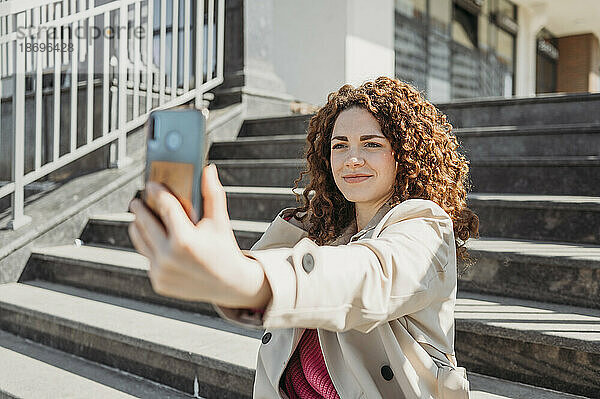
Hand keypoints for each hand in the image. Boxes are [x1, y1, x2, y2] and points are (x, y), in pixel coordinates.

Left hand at [128, 164, 271, 308]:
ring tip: (139, 217)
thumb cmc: (224, 248)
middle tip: (137, 200)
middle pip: (145, 223)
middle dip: (140, 208)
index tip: (151, 184)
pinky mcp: (158, 281)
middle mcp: (169, 256)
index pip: (164, 207)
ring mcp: (161, 271)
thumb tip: (208, 169)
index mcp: (185, 239)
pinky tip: (151, 237)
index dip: (157, 192)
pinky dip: (149, 245)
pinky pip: (147, 257)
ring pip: (141, 240)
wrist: (229, 284)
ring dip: (138, 226)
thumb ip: (212, 193)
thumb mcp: (220, 221)